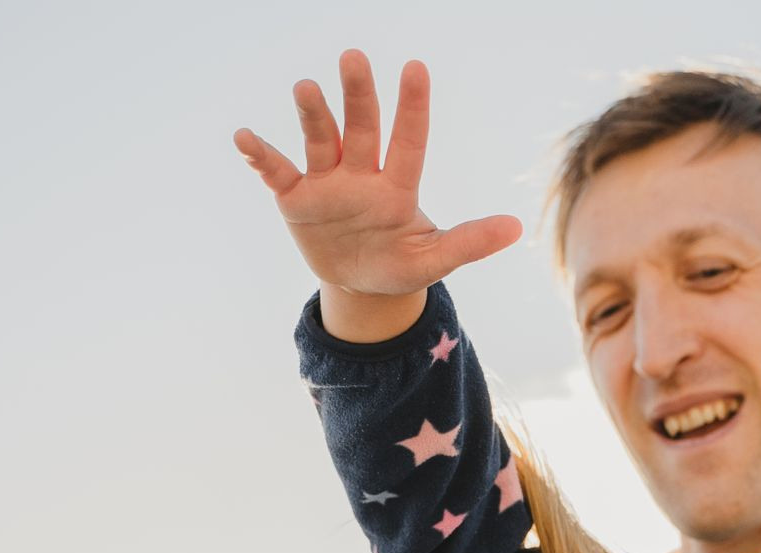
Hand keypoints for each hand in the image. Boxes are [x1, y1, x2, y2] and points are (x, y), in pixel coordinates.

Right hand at [235, 52, 521, 338]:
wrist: (359, 286)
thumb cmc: (400, 266)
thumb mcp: (433, 261)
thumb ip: (469, 242)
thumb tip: (516, 229)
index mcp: (397, 186)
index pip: (408, 140)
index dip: (411, 106)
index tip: (415, 68)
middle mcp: (362, 173)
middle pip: (361, 128)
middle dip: (358, 95)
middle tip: (353, 58)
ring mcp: (327, 182)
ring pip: (321, 140)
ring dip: (314, 115)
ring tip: (306, 88)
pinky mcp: (297, 198)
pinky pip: (277, 171)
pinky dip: (260, 156)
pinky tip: (244, 137)